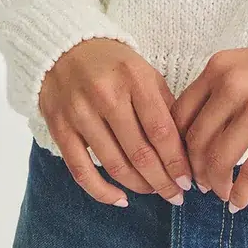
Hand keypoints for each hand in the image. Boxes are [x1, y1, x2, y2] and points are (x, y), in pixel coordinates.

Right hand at [38, 38, 193, 205]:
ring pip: (114, 165)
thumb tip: (185, 150)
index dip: (176, 162)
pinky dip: (102, 191)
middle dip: (162, 181)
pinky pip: (81, 170)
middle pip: (139, 153)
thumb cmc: (114, 64)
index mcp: (134, 79)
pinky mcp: (60, 128)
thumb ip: (165, 106)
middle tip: (176, 195)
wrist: (65, 48)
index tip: (188, 180)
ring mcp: (80, 113)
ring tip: (154, 192)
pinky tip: (120, 199)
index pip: (160, 131)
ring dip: (139, 186)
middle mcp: (106, 96)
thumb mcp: (146, 73)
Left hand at [170, 34, 247, 211]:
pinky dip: (240, 193)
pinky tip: (237, 203)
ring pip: (220, 159)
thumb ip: (221, 94)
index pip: (180, 115)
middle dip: (194, 170)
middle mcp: (234, 85)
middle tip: (199, 184)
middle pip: (196, 141)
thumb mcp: (247, 66)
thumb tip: (200, 140)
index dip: (174, 146)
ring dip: (215, 184)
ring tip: (220, 192)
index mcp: (219, 68)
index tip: (180, 162)